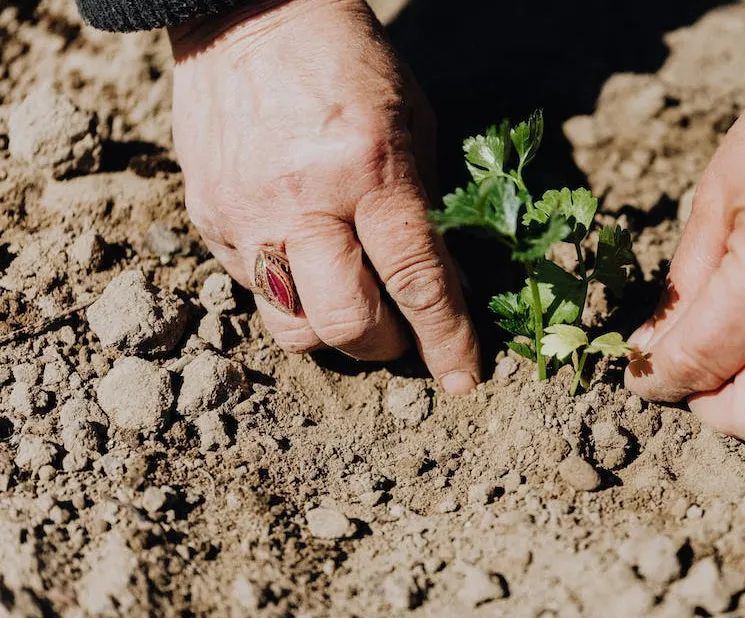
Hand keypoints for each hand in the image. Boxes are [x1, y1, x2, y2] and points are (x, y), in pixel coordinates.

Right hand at [168, 0, 478, 392]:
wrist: (248, 14)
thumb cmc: (350, 65)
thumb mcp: (413, 125)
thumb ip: (427, 211)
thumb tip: (444, 289)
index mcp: (368, 169)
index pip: (415, 280)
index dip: (446, 340)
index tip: (464, 380)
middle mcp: (301, 201)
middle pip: (346, 324)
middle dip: (387, 347)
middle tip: (402, 333)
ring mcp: (245, 214)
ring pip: (291, 327)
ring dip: (334, 335)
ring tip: (354, 306)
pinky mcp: (207, 219)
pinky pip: (253, 291)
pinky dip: (292, 295)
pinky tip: (309, 262)